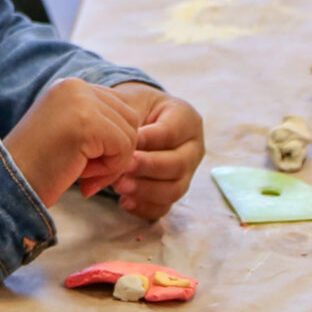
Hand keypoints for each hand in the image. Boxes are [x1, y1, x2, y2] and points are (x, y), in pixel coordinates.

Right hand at [2, 78, 142, 206]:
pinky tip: (83, 177)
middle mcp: (75, 86)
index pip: (117, 108)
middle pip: (129, 118)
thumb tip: (135, 132)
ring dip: (113, 162)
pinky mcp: (88, 123)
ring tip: (84, 175)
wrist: (8, 185)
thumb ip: (95, 123)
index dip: (110, 141)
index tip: (85, 164)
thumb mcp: (67, 132)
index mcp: (69, 86)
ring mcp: (81, 101)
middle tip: (88, 174)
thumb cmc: (36, 168)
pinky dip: (110, 170)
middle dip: (116, 152)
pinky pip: (124, 147)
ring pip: (130, 133)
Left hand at [106, 84, 204, 221]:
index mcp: (186, 119)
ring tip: (119, 185)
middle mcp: (192, 148)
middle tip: (123, 167)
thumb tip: (122, 148)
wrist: (131, 122)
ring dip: (145, 190)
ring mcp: (186, 173)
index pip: (171, 132)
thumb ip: (129, 123)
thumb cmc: (132, 108)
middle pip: (178, 164)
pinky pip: (163, 207)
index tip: (125, 143)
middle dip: (148, 168)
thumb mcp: (131, 104)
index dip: (148, 140)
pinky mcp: (172, 191)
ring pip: (174, 190)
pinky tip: (124, 202)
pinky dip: (144, 207)